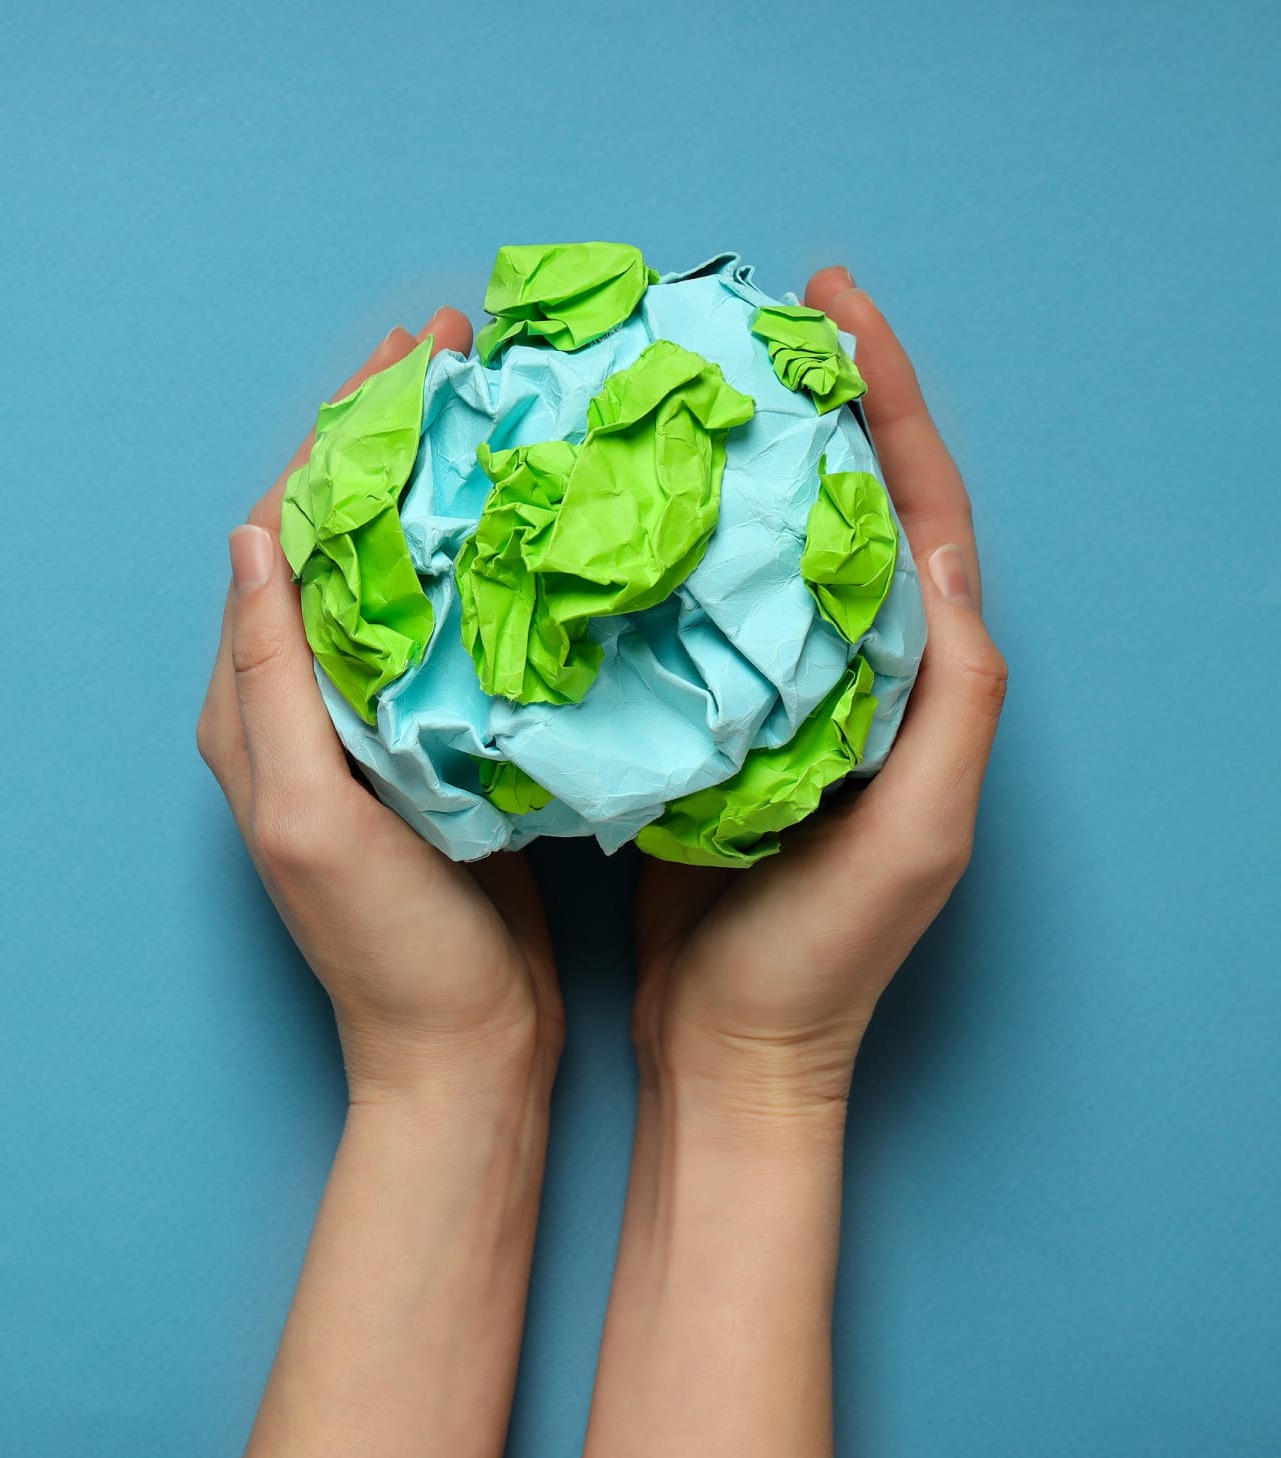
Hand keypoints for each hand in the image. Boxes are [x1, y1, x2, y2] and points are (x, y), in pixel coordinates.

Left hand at [197, 310, 563, 1104]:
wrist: (463, 1050)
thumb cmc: (384, 947)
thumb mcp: (309, 814)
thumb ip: (272, 682)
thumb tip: (248, 540)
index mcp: (256, 706)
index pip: (286, 536)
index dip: (343, 437)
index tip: (410, 356)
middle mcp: (302, 700)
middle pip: (341, 534)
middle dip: (395, 436)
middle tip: (463, 350)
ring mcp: (371, 720)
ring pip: (397, 568)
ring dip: (439, 483)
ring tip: (501, 406)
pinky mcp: (434, 743)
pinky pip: (446, 622)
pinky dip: (477, 556)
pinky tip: (529, 521)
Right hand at [630, 267, 1008, 1113]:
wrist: (730, 1052)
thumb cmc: (825, 958)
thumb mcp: (916, 834)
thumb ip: (947, 701)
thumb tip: (939, 551)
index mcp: (917, 680)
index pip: (914, 505)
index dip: (883, 396)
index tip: (831, 304)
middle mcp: (850, 671)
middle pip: (836, 503)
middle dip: (801, 399)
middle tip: (737, 317)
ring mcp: (772, 693)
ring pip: (756, 547)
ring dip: (724, 460)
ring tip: (668, 385)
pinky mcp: (701, 724)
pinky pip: (688, 609)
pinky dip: (661, 547)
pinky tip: (611, 510)